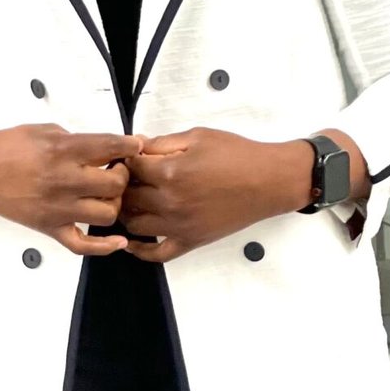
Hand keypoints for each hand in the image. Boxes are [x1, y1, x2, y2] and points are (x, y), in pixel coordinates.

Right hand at [0, 123, 147, 255]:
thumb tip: (107, 147)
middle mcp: (63, 181)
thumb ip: (77, 140)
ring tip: (107, 196)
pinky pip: (83, 245)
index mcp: (62, 151)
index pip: (111, 147)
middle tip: (117, 171)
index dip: (131, 146)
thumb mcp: (44, 130)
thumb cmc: (5, 148)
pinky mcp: (49, 228)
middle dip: (124, 176)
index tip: (137, 147)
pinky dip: (105, 246)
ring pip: (107, 214)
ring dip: (114, 204)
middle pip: (116, 184)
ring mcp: (57, 209)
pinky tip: (119, 241)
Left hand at [116, 128, 311, 261]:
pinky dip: (140, 250)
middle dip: (121, 185)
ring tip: (129, 200)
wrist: (268, 181)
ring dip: (125, 212)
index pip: (129, 168)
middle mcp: (170, 202)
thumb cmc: (238, 156)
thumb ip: (162, 143)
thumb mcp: (197, 137)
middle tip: (123, 178)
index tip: (125, 157)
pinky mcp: (190, 241)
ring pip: (133, 224)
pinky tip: (131, 242)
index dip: (123, 160)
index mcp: (170, 173)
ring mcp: (179, 225)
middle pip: (126, 196)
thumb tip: (135, 146)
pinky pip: (157, 254)